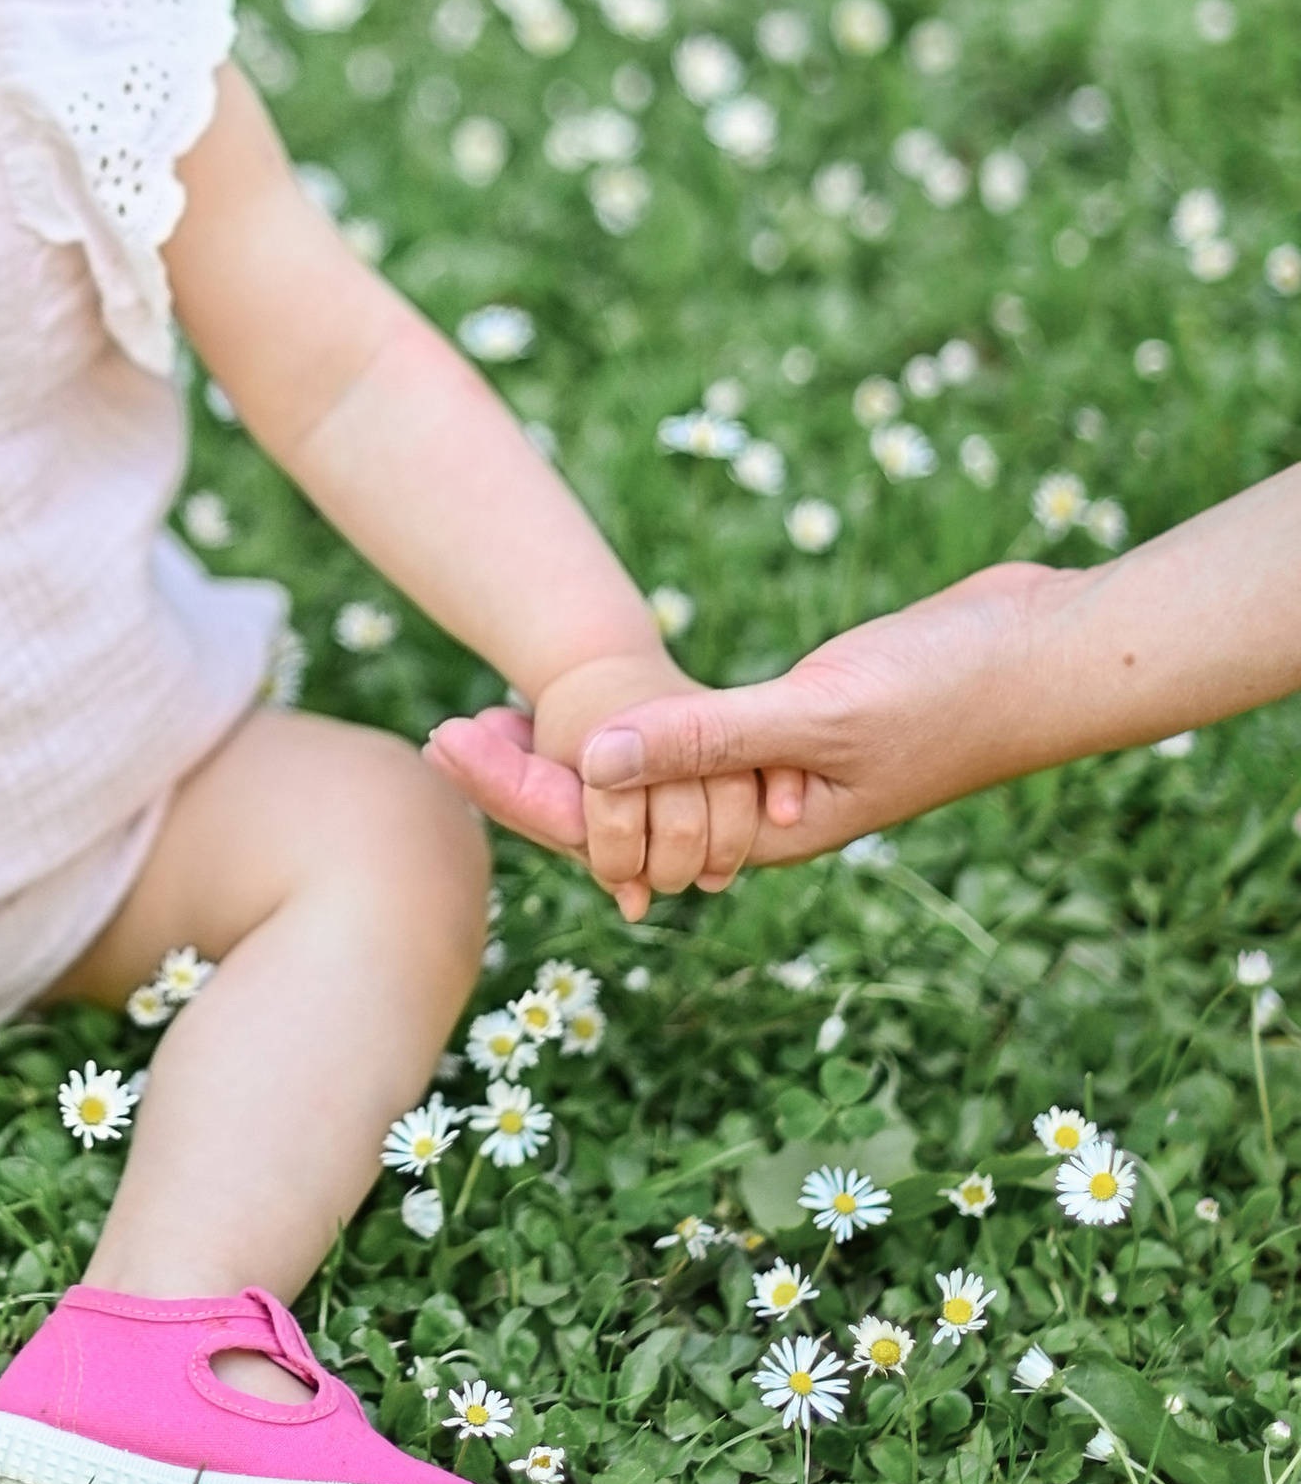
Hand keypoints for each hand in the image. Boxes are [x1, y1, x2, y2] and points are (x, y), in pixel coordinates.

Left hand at [429, 562, 1065, 882]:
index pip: (608, 826)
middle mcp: (755, 814)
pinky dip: (631, 735)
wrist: (1044, 653)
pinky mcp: (796, 727)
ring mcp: (776, 774)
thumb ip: (705, 739)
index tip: (442, 739)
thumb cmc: (951, 691)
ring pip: (646, 782)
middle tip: (438, 732)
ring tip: (487, 722)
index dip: (516, 787)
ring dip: (568, 760)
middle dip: (522, 779)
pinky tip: (590, 713)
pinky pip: (689, 748)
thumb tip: (592, 755)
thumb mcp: (817, 711)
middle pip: (613, 814)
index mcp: (756, 830)